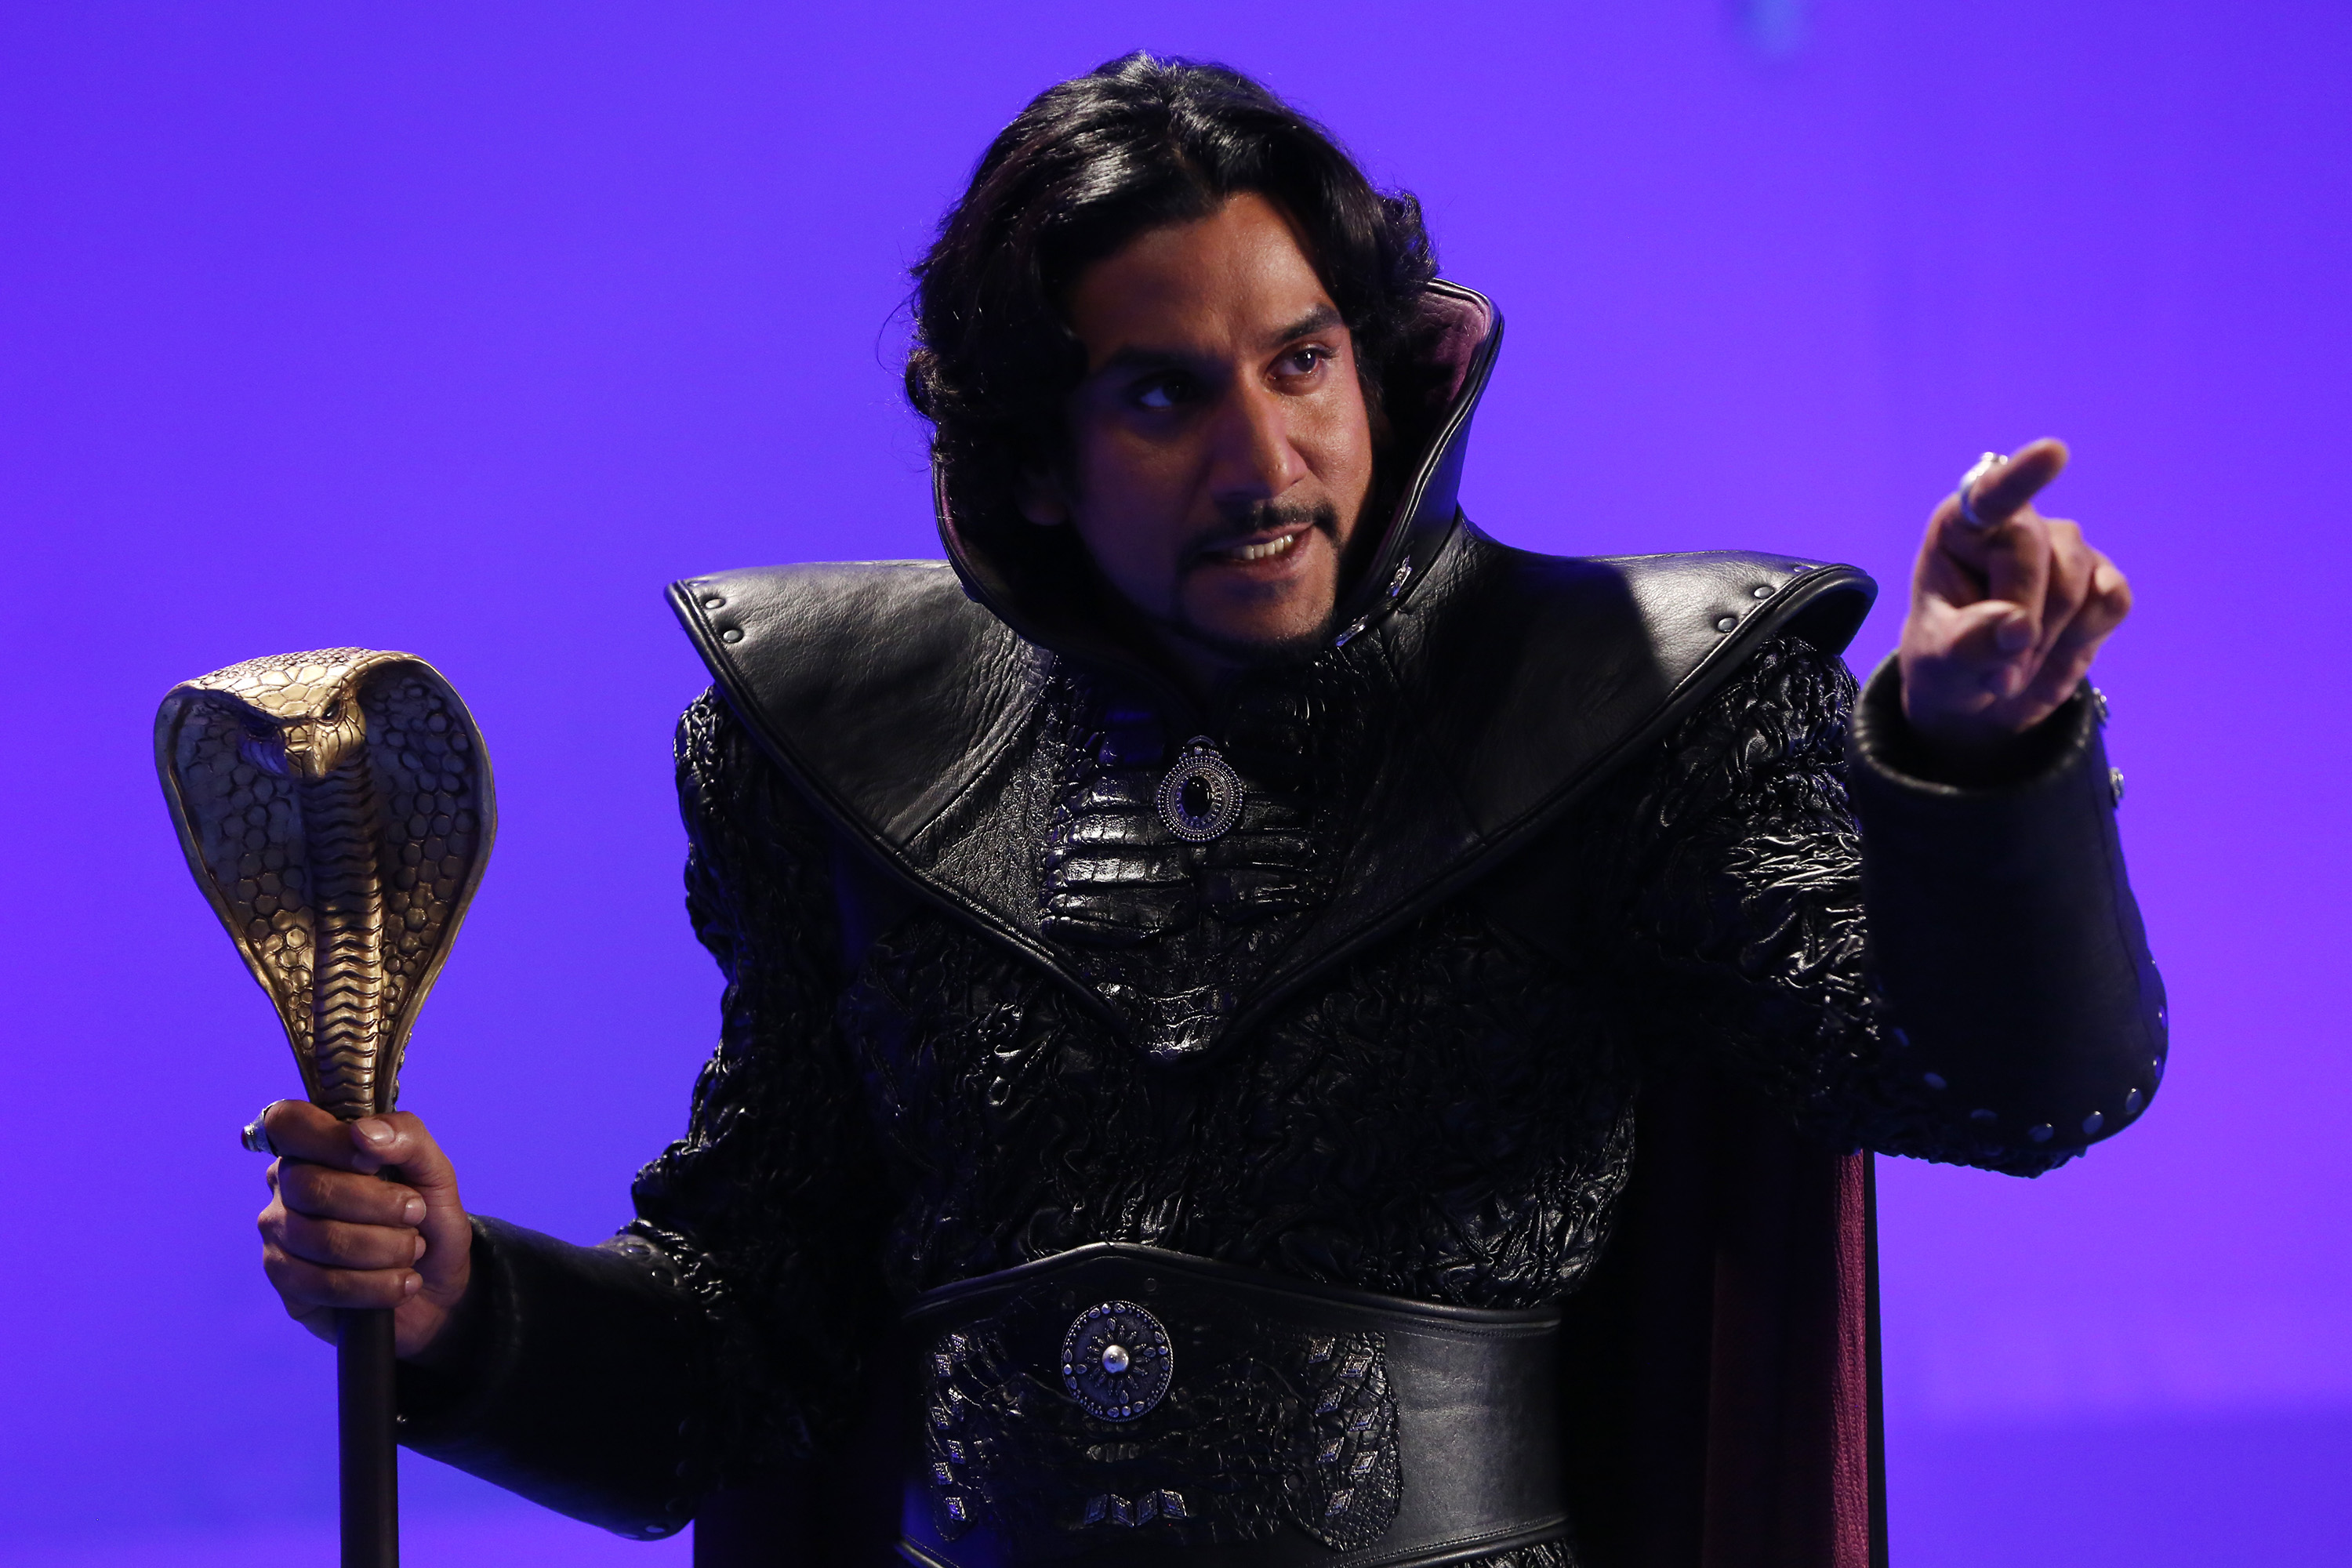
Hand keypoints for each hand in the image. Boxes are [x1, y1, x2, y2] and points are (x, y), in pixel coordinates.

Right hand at [256, 1102, 473, 1362]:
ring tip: (413, 1250)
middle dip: (380, 1205)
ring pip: (320, 1239)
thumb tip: (362, 1132)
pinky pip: (321, 1284)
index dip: (331, 1141)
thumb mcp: (434, 1169)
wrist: (438, 1282)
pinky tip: (401, 1282)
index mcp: (316, 1146)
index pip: (289, 1123)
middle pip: (311, 1186)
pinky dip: (375, 1285)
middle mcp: (286, 1186)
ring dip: (386, 1248)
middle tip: (416, 1214)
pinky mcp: (286, 1283)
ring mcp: (279, 1234)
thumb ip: (406, 1136)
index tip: (375, 1163)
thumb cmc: (427, 1216)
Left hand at [1897, 438, 2132, 761]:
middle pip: (2038, 558)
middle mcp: (2017, 524)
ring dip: (2049, 641)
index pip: (1990, 496)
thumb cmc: (1947, 662)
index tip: (2054, 451)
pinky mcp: (2102, 577)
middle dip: (2022, 625)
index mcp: (1962, 527)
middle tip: (1996, 674)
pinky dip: (2085, 638)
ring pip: (2077, 586)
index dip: (2022, 477)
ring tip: (2015, 667)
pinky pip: (2112, 602)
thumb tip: (2018, 626)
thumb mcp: (1939, 664)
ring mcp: (2066, 547)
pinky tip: (2057, 649)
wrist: (1981, 692)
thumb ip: (1969, 645)